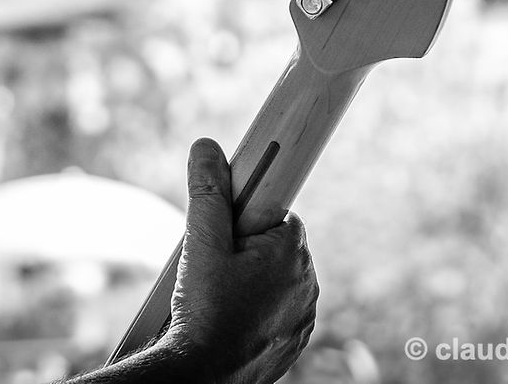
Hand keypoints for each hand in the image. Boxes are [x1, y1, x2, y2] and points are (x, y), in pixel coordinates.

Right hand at [164, 137, 317, 383]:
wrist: (204, 375)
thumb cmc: (203, 311)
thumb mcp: (200, 243)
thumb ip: (208, 192)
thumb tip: (207, 147)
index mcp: (291, 251)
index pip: (278, 213)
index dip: (247, 218)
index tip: (228, 228)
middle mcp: (308, 282)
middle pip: (276, 246)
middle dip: (247, 249)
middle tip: (214, 265)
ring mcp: (304, 316)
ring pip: (277, 279)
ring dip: (252, 280)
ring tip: (217, 295)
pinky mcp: (294, 341)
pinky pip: (278, 310)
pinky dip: (258, 309)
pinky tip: (230, 317)